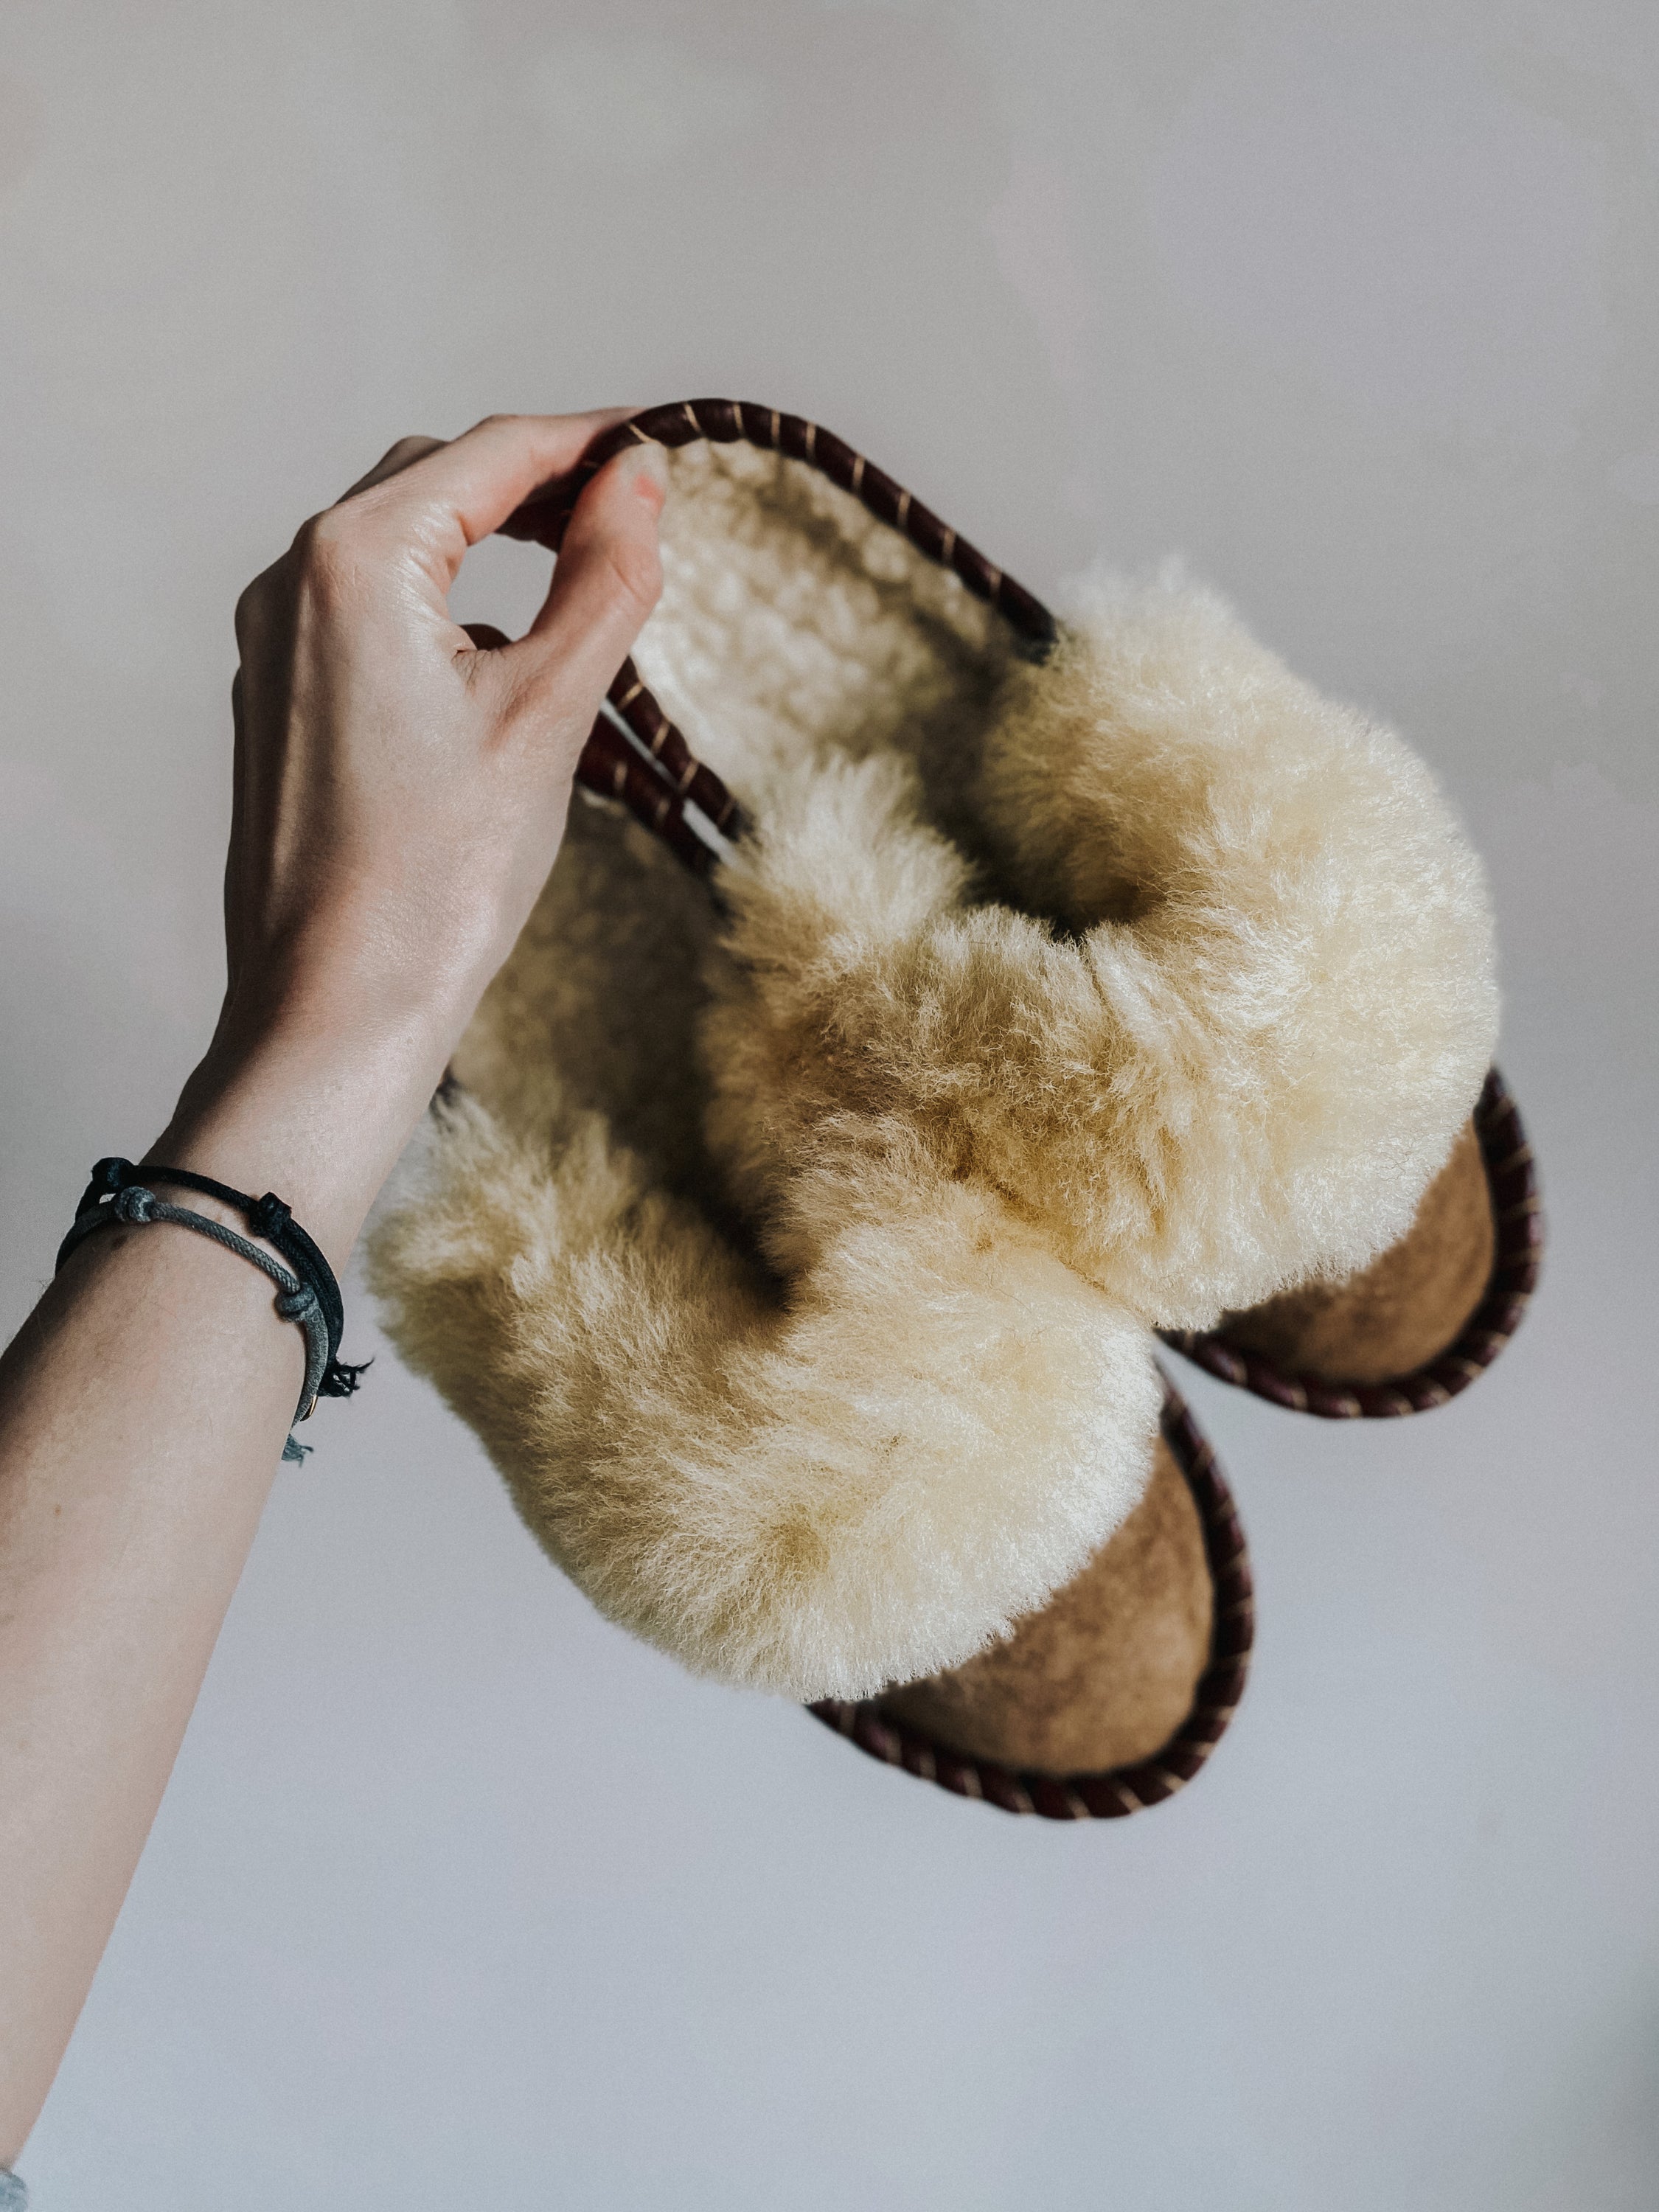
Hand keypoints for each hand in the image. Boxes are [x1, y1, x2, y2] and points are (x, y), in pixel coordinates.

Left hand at [160, 412, 667, 1259]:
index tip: (663, 443)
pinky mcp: (279, 702)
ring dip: (490, 542)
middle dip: (536, 484)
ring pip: (397, 548)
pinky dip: (444, 604)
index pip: (492, 453)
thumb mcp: (550, 713)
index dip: (589, 439)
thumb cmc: (436, 877)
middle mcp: (292, 583)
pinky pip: (366, 613)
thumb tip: (639, 481)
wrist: (336, 1007)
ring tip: (581, 574)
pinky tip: (504, 660)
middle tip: (634, 507)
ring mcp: (274, 645)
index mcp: (354, 562)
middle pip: (435, 482)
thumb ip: (604, 580)